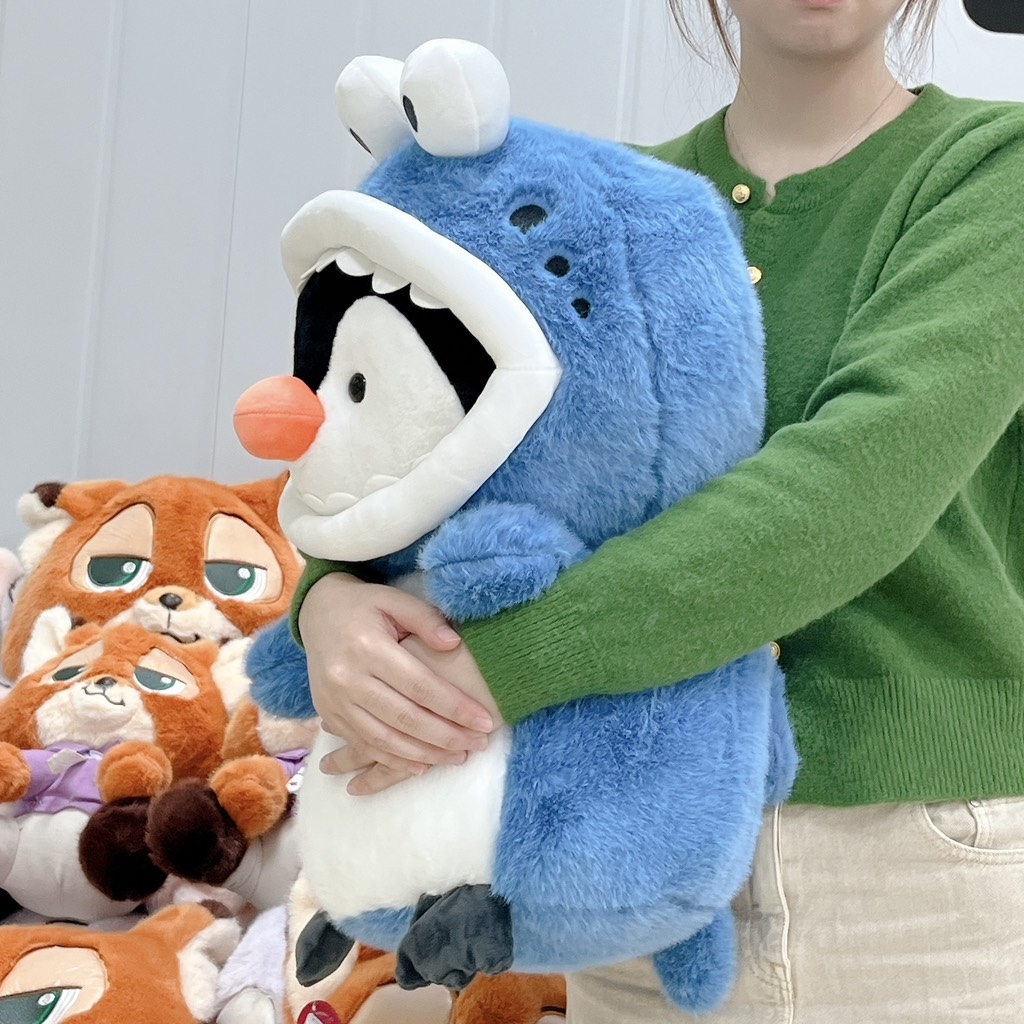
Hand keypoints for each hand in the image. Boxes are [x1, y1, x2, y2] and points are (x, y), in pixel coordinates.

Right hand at [299, 574, 498, 792]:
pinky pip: (363, 745)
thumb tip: (454, 645)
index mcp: (368, 647)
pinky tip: (422, 764)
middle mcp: (347, 678)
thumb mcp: (395, 599)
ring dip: (425, 754)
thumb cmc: (366, 605)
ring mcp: (334, 701)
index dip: (455, 707)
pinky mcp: (328, 713)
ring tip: (457, 757)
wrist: (318, 612)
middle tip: (479, 743)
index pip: (420, 686)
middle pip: (405, 718)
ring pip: (384, 739)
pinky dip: (393, 759)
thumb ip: (426, 620)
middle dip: (446, 736)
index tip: (484, 721)